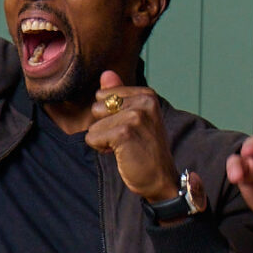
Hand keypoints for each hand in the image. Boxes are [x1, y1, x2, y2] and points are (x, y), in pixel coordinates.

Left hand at [84, 72, 181, 202]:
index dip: (108, 116)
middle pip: (96, 107)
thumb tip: (106, 73)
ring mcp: (135, 116)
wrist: (160, 178)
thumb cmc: (145, 150)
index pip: (103, 96)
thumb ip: (119, 94)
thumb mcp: (133, 118)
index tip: (129, 129)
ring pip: (93, 124)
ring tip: (125, 147)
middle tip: (126, 140)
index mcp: (146, 94)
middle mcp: (144, 101)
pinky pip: (92, 137)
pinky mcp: (124, 133)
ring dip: (103, 140)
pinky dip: (101, 149)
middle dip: (104, 126)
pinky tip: (122, 154)